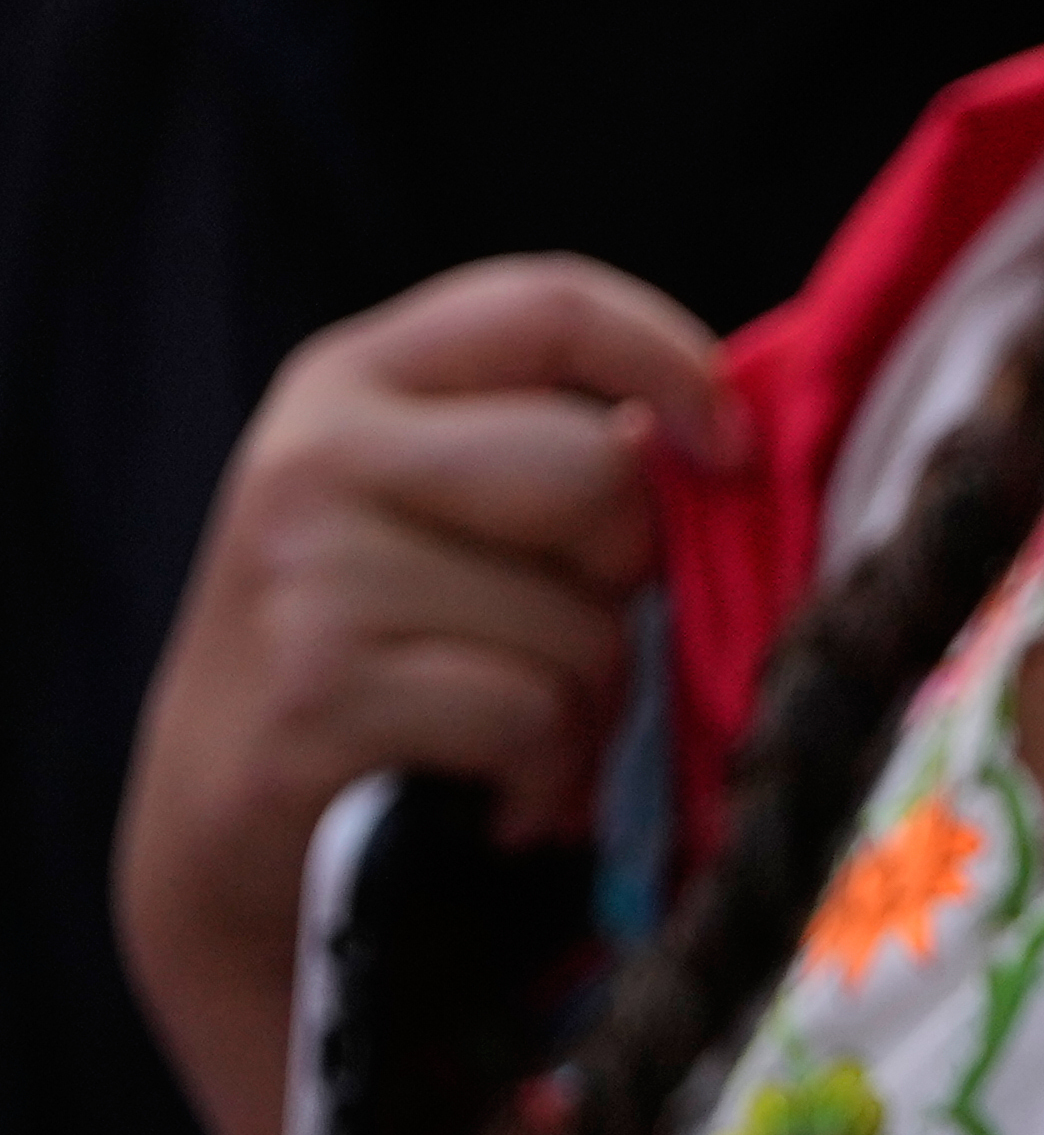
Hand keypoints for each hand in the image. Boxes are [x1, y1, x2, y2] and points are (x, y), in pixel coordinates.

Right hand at [117, 258, 727, 1046]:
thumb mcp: (448, 515)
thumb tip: (711, 437)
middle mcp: (316, 454)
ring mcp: (306, 572)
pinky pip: (533, 715)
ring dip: (590, 698)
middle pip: (595, 471)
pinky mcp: (317, 695)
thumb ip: (557, 451)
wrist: (224, 831)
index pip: (547, 303)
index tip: (728, 448)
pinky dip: (545, 773)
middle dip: (629, 576)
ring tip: (519, 730)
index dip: (667, 359)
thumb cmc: (384, 653)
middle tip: (574, 639)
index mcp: (356, 379)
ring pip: (581, 617)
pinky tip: (493, 792)